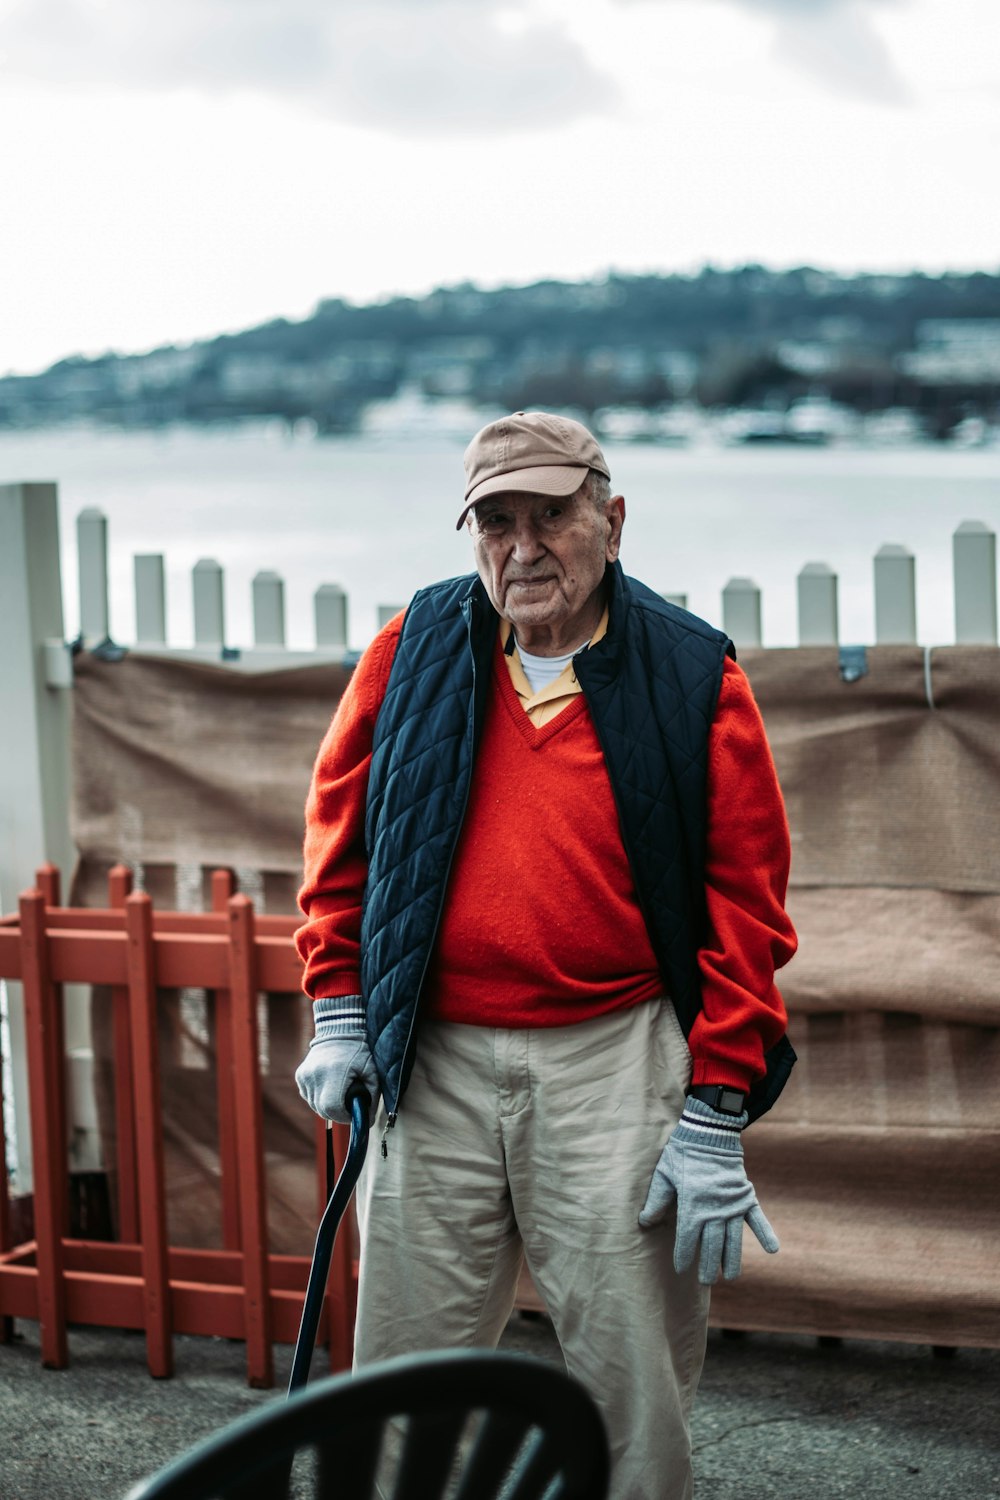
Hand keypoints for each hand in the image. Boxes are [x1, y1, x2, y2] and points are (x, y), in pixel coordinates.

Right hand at [295, 996, 379, 1123]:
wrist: (339, 1028)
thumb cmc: (359, 1050)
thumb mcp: (371, 1072)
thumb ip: (371, 1097)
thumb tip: (367, 1121)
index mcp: (335, 1072)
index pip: (333, 1108)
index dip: (344, 1116)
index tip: (354, 1114)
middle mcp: (316, 1075)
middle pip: (323, 1110)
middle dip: (338, 1114)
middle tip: (350, 1106)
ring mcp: (305, 1075)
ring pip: (315, 1106)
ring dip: (328, 1106)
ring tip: (341, 1093)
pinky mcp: (300, 1075)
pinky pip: (309, 1097)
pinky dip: (320, 1098)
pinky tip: (330, 1086)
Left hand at [638, 1095, 777, 1284]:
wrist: (710, 1131)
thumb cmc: (683, 1153)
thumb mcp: (664, 1175)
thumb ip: (656, 1201)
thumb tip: (644, 1223)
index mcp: (692, 1207)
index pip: (687, 1241)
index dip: (683, 1256)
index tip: (681, 1269)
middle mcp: (714, 1211)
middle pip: (711, 1246)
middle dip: (708, 1266)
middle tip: (706, 1281)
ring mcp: (732, 1205)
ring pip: (733, 1240)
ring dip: (732, 1260)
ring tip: (730, 1277)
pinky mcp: (746, 1196)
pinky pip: (758, 1219)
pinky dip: (766, 1233)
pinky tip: (773, 1250)